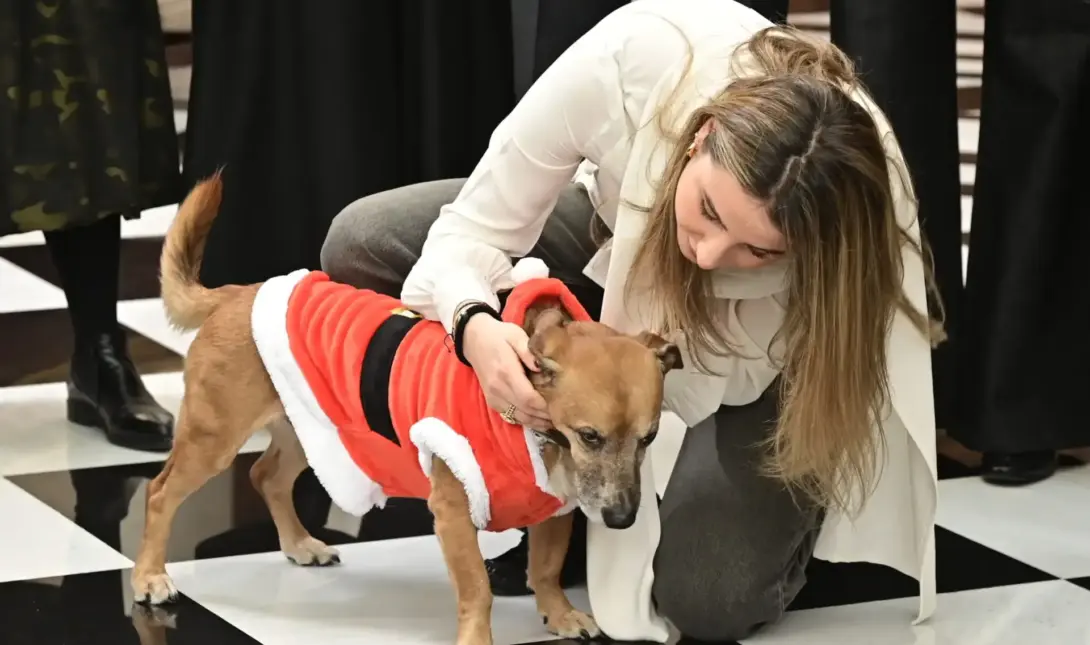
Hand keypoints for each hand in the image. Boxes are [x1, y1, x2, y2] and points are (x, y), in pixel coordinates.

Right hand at [462, 314, 551, 428]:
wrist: (474, 339)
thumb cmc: (499, 335)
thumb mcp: (516, 335)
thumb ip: (529, 351)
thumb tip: (542, 367)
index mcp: (506, 372)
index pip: (528, 397)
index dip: (544, 406)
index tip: (561, 406)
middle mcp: (498, 388)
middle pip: (525, 410)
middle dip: (544, 416)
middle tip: (564, 416)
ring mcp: (493, 397)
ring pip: (518, 417)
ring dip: (537, 422)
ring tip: (555, 422)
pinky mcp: (492, 402)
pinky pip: (511, 417)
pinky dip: (526, 421)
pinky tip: (539, 420)